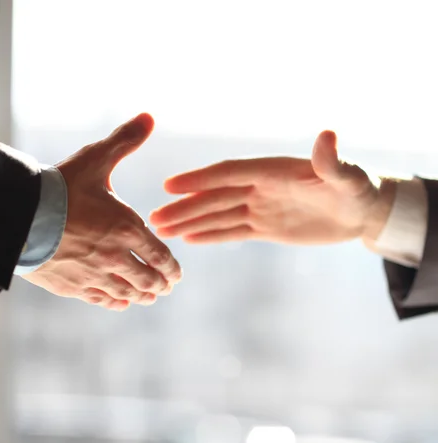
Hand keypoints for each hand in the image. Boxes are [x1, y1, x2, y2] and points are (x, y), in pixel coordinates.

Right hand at [23, 113, 181, 310]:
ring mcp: (93, 274)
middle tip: (165, 287)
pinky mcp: (71, 286)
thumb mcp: (96, 160)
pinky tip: (119, 302)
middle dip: (160, 285)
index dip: (171, 269)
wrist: (19, 215)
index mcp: (127, 228)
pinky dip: (114, 302)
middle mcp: (114, 256)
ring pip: (126, 293)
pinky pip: (100, 299)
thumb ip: (125, 140)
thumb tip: (149, 116)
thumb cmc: (59, 186)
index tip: (176, 275)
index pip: (160, 257)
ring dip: (141, 296)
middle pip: (146, 280)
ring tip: (148, 297)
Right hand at [150, 130, 396, 245]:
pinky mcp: (265, 228)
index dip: (200, 180)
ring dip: (189, 221)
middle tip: (153, 218)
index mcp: (271, 172)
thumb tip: (327, 135)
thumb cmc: (358, 189)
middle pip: (214, 197)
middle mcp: (259, 188)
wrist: (362, 211)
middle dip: (184, 207)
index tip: (171, 186)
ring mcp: (259, 208)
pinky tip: (188, 239)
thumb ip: (332, 162)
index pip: (229, 174)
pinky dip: (210, 235)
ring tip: (161, 229)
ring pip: (217, 215)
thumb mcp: (348, 177)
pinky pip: (232, 232)